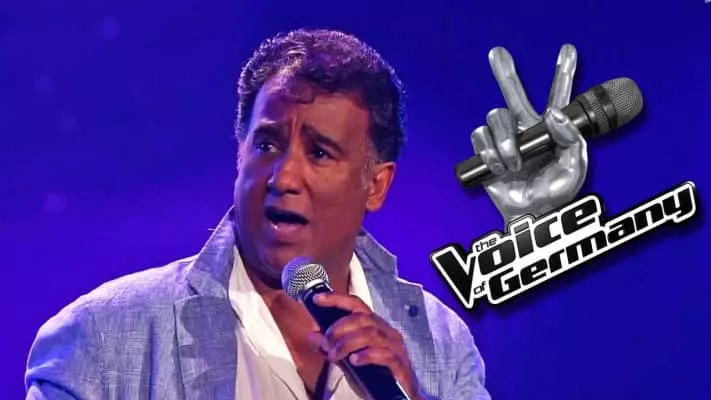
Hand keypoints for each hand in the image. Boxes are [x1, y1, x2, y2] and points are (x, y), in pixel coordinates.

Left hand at [307, 293, 421, 399]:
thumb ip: (332, 347)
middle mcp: (387, 332)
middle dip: (339, 328)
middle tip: (326, 344)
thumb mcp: (348, 359)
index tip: (317, 299)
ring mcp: (395, 347)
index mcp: (375, 326)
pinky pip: (383, 354)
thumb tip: (312, 335)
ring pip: (370, 333)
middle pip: (362, 318)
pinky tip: (354, 362)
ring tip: (334, 356)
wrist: (399, 397)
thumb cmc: (374, 375)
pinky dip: (366, 356)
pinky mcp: (400, 364)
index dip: (337, 299)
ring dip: (347, 343)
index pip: (356, 305)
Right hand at [472, 44, 587, 223]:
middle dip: (505, 72)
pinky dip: (491, 154)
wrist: (531, 214)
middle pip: (513, 93)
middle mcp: (526, 128)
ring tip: (515, 163)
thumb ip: (570, 138)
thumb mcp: (575, 166)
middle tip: (497, 52)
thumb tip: (552, 114)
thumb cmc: (556, 193)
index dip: (563, 73)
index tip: (568, 50)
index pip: (558, 95)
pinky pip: (480, 137)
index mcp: (552, 129)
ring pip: (496, 117)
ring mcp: (504, 139)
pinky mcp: (486, 151)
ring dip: (505, 141)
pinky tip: (501, 168)